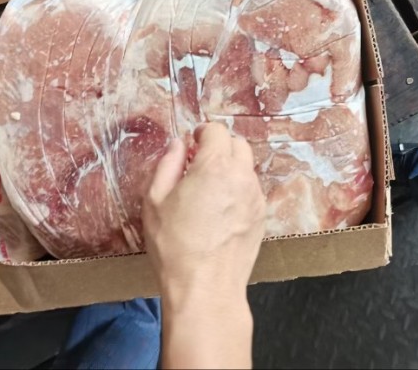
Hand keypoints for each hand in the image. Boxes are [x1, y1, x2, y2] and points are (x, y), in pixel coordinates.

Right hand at [144, 123, 266, 302]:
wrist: (206, 287)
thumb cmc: (175, 246)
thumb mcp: (155, 201)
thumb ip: (167, 165)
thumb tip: (178, 145)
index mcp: (215, 166)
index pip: (217, 131)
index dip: (202, 132)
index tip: (192, 142)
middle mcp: (241, 176)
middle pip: (238, 144)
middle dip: (219, 147)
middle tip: (198, 162)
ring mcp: (255, 197)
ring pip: (247, 168)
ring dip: (230, 168)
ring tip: (208, 189)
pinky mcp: (262, 216)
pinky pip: (251, 190)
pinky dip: (238, 188)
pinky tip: (220, 209)